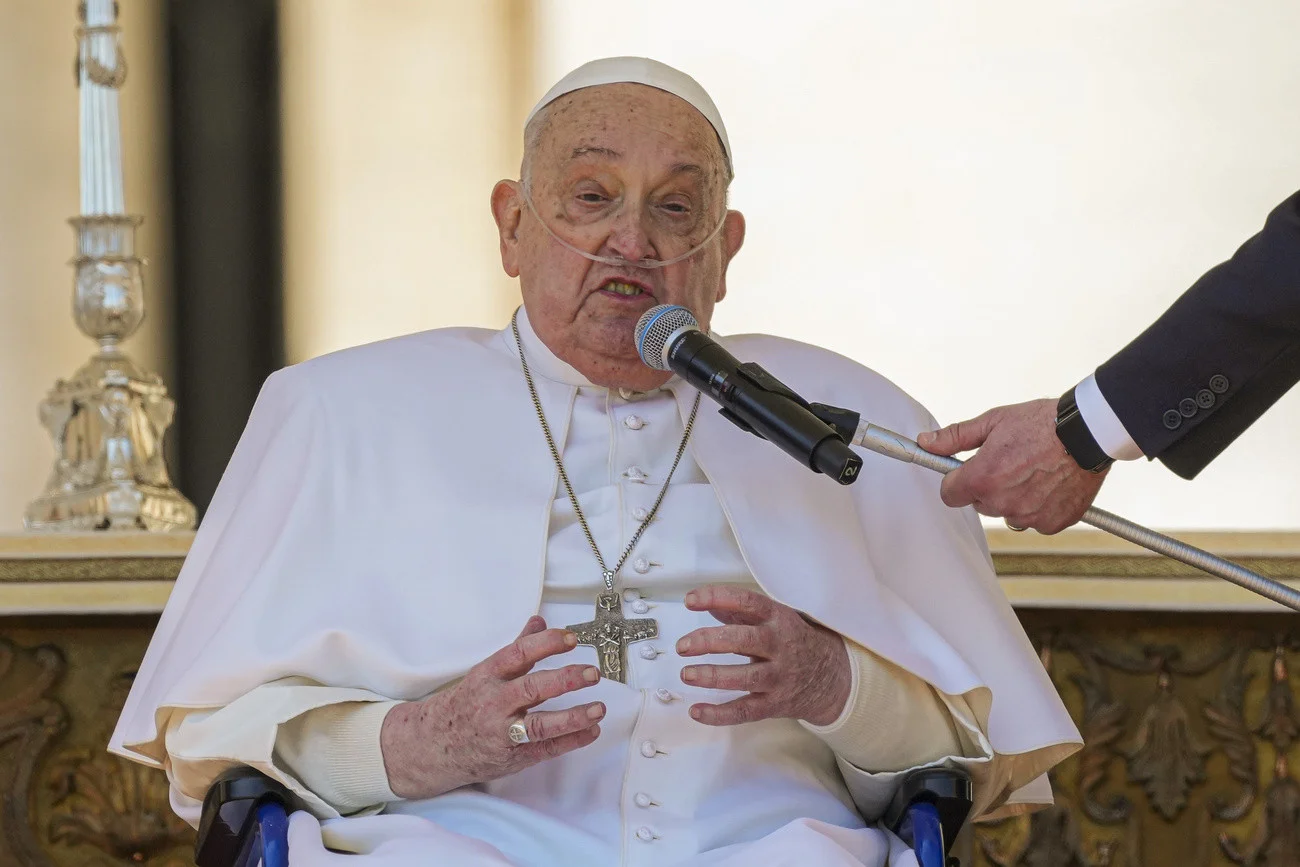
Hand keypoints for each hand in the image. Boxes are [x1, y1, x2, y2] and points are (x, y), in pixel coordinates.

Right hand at [380, 616, 603, 799]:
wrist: (432, 745)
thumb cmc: (465, 705)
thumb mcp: (487, 672)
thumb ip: (517, 648)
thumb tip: (539, 621)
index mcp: (488, 676)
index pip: (518, 654)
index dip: (545, 644)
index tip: (570, 638)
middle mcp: (494, 703)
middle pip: (532, 689)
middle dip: (565, 680)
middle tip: (592, 673)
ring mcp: (502, 732)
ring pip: (540, 726)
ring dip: (573, 717)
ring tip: (597, 708)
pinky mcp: (512, 757)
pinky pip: (545, 750)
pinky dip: (571, 741)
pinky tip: (591, 731)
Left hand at [676, 585, 850, 727]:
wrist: (833, 678)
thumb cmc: (794, 641)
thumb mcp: (774, 618)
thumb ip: (739, 611)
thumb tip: (704, 603)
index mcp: (778, 618)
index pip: (747, 602)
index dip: (717, 598)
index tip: (690, 600)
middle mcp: (780, 646)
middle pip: (742, 640)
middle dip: (708, 641)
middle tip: (682, 646)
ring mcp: (779, 677)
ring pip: (744, 678)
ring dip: (712, 676)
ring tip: (686, 674)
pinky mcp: (775, 704)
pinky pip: (745, 711)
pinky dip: (719, 714)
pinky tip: (696, 711)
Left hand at [916, 398, 1107, 533]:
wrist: (1088, 432)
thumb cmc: (1042, 423)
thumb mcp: (993, 422)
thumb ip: (955, 438)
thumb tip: (926, 443)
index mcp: (982, 479)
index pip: (949, 495)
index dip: (957, 481)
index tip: (967, 472)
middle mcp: (1002, 503)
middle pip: (980, 503)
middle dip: (988, 487)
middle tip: (1010, 463)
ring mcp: (1029, 516)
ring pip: (1007, 512)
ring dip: (1014, 498)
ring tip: (1034, 471)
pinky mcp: (1052, 523)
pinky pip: (1035, 520)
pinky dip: (1040, 506)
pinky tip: (1050, 483)